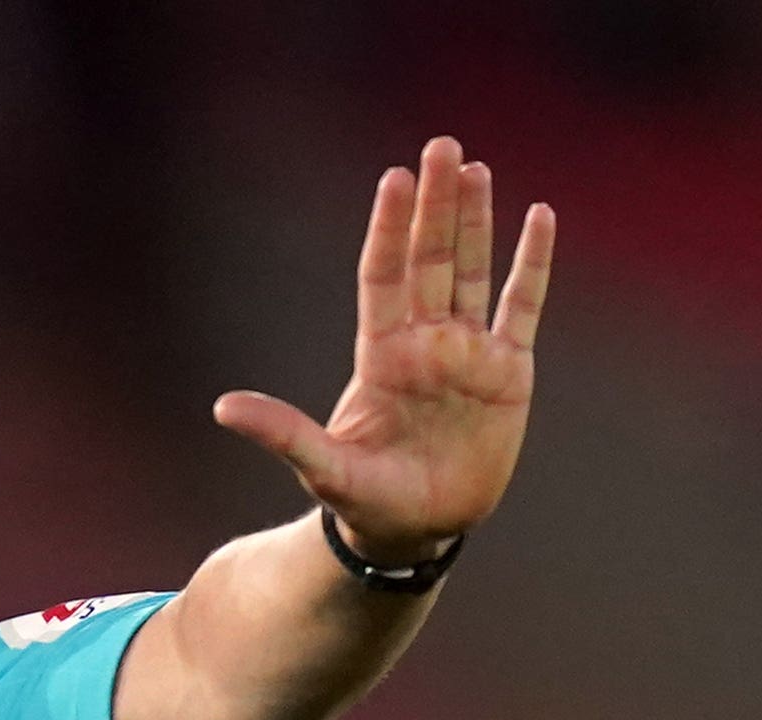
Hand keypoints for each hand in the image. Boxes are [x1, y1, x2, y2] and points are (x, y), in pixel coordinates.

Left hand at [213, 136, 555, 561]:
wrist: (415, 532)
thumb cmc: (363, 502)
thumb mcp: (322, 467)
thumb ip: (281, 432)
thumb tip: (222, 408)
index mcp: (381, 356)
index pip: (384, 276)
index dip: (389, 228)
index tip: (394, 178)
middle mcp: (424, 343)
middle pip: (431, 260)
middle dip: (436, 206)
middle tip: (441, 146)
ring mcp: (467, 354)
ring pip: (473, 271)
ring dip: (476, 221)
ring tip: (476, 168)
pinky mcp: (508, 372)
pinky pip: (523, 306)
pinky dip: (532, 264)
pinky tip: (539, 217)